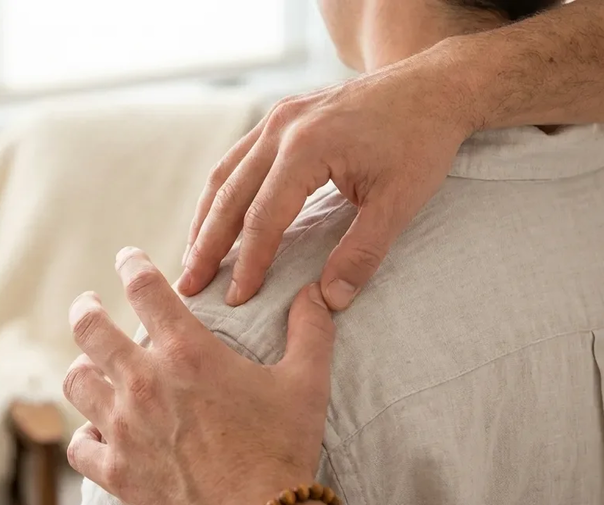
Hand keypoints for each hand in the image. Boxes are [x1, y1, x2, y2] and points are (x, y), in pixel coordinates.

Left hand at [63, 247, 335, 504]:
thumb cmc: (283, 449)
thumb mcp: (307, 382)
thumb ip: (310, 329)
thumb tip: (316, 292)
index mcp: (187, 353)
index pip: (145, 288)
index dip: (132, 264)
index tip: (127, 258)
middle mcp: (144, 383)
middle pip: (89, 329)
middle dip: (84, 309)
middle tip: (86, 305)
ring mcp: (123, 428)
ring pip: (76, 382)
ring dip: (83, 370)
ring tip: (90, 368)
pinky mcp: (115, 472)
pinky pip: (79, 445)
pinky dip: (85, 436)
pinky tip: (97, 434)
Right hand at [178, 46, 474, 309]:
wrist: (433, 86)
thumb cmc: (421, 140)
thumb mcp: (400, 201)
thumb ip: (362, 253)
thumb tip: (330, 301)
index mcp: (307, 147)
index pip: (263, 217)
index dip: (247, 263)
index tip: (234, 299)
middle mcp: (281, 128)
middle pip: (229, 195)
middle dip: (206, 245)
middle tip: (187, 286)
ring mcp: (278, 118)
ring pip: (224, 175)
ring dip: (205, 219)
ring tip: (192, 258)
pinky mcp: (281, 118)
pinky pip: (237, 159)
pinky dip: (221, 194)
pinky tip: (216, 219)